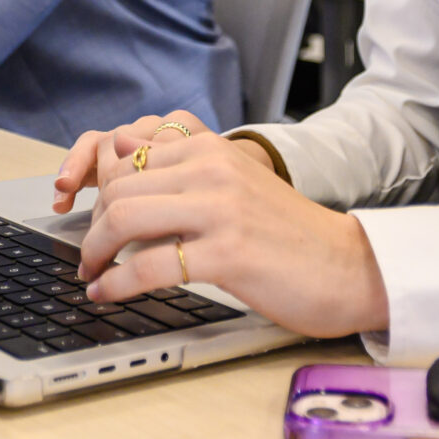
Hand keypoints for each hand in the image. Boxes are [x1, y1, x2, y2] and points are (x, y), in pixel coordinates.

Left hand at [52, 114, 390, 338]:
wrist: (349, 267)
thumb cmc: (288, 234)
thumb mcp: (235, 184)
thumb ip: (184, 167)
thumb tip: (120, 144)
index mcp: (214, 149)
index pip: (129, 156)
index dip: (99, 192)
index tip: (93, 218)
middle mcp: (215, 169)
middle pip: (120, 186)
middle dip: (93, 224)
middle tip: (90, 253)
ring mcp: (221, 210)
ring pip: (126, 217)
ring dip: (95, 250)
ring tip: (91, 272)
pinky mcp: (228, 254)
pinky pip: (149, 265)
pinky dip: (116, 283)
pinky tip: (108, 294)